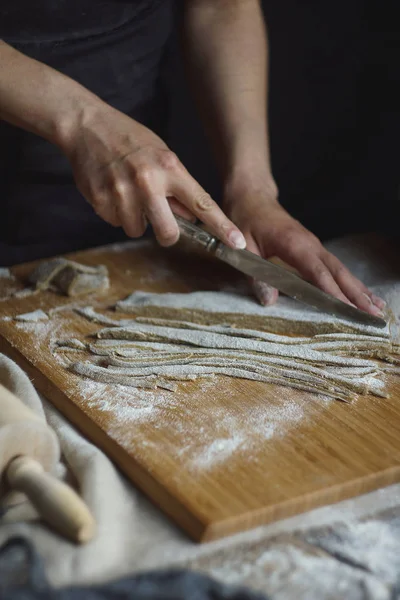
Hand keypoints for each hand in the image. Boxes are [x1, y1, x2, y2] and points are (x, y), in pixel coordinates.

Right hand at [62, 103, 245, 248]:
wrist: (86, 125)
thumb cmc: (128, 139)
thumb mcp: (162, 154)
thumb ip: (177, 187)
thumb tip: (191, 216)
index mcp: (169, 168)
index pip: (203, 204)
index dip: (222, 227)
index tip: (237, 243)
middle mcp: (148, 181)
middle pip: (168, 233)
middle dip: (166, 233)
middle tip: (158, 220)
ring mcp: (122, 193)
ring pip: (137, 230)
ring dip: (135, 219)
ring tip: (127, 192)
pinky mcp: (101, 201)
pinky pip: (115, 223)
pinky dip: (115, 213)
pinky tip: (112, 190)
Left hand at [223, 179, 384, 315]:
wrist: (252, 197)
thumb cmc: (246, 219)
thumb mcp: (243, 247)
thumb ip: (255, 274)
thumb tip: (269, 301)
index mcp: (294, 243)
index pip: (317, 272)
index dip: (332, 292)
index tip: (346, 309)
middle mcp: (310, 244)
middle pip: (338, 272)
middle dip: (356, 294)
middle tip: (373, 314)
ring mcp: (314, 245)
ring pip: (340, 270)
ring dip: (358, 289)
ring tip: (375, 308)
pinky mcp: (313, 248)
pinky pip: (334, 267)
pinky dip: (348, 282)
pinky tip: (358, 293)